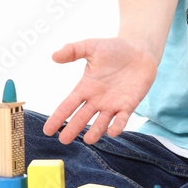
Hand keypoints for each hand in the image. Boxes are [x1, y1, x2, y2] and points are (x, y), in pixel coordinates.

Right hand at [43, 38, 157, 144]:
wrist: (139, 51)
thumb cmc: (114, 49)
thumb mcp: (91, 46)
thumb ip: (73, 50)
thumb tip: (54, 56)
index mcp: (86, 87)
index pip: (68, 105)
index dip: (58, 117)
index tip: (48, 130)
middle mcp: (97, 99)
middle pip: (82, 117)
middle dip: (73, 129)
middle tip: (64, 141)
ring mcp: (113, 104)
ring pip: (101, 122)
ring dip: (95, 131)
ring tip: (89, 139)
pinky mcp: (129, 105)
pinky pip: (122, 119)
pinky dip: (117, 126)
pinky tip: (112, 131)